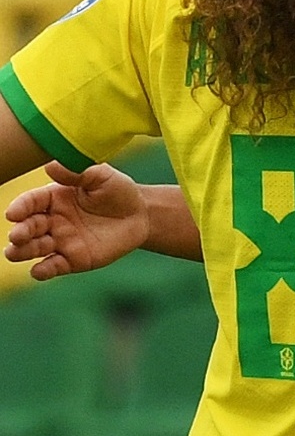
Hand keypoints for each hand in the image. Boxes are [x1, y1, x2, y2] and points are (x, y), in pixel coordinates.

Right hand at [4, 161, 148, 279]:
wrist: (140, 215)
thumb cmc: (118, 191)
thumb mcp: (102, 177)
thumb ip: (78, 173)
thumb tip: (50, 165)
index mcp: (54, 198)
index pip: (30, 202)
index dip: (20, 207)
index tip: (13, 213)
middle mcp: (52, 221)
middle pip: (27, 227)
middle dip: (19, 232)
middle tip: (17, 235)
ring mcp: (60, 241)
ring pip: (33, 248)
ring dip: (21, 251)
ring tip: (14, 252)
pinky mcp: (72, 260)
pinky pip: (52, 267)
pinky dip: (42, 271)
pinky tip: (39, 270)